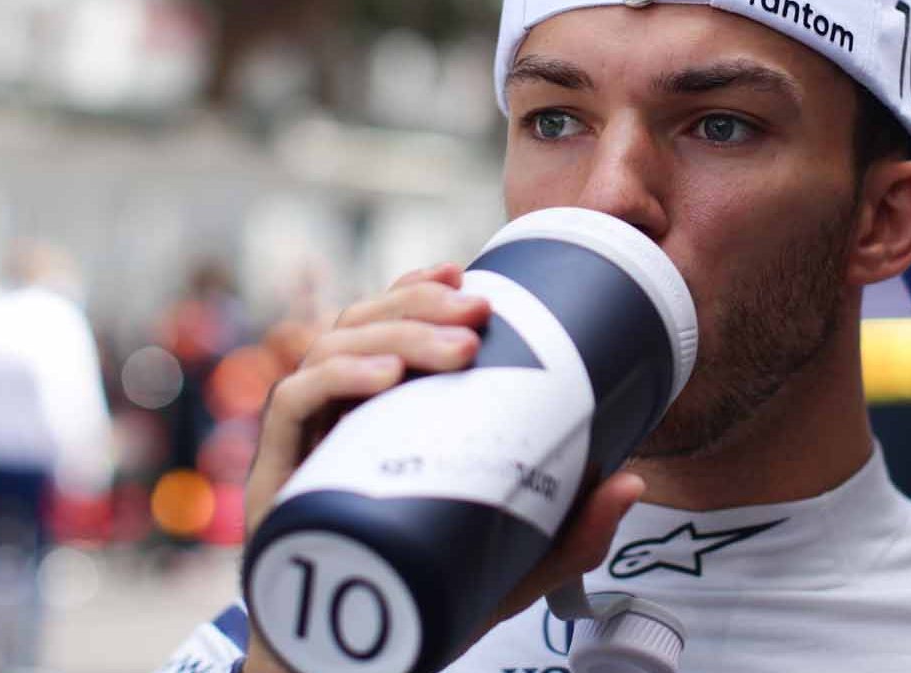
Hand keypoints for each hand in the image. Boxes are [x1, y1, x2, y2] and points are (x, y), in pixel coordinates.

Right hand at [242, 263, 644, 672]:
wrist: (351, 671)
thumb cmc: (424, 605)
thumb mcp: (510, 566)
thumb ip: (569, 533)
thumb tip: (633, 482)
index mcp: (379, 417)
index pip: (387, 328)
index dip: (419, 290)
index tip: (471, 276)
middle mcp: (337, 418)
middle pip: (361, 325)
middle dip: (419, 303)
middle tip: (479, 311)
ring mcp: (305, 445)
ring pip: (330, 348)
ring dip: (393, 332)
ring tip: (455, 347)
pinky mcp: (278, 480)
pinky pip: (292, 404)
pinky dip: (335, 375)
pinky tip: (383, 378)